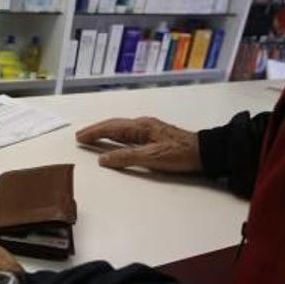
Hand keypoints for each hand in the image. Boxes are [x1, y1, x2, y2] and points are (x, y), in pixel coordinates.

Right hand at [76, 117, 201, 172]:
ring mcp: (149, 129)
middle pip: (114, 125)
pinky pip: (128, 133)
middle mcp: (143, 124)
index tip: (79, 136)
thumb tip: (103, 159)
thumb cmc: (179, 154)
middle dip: (96, 130)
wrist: (205, 152)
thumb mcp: (152, 158)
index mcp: (140, 127)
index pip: (111, 128)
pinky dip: (115, 135)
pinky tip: (115, 140)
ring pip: (121, 128)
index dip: (94, 132)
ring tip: (92, 136)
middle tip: (80, 135)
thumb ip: (126, 157)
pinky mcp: (154, 135)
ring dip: (105, 132)